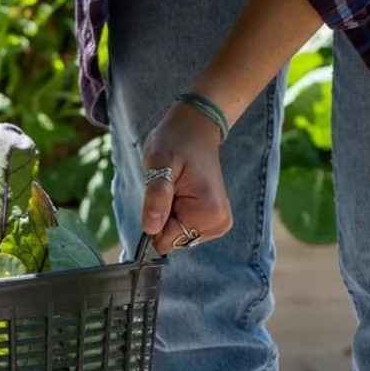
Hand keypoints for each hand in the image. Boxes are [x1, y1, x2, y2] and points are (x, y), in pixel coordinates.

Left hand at [140, 102, 232, 254]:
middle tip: (171, 189)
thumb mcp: (160, 164)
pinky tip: (183, 192)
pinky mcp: (214, 221)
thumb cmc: (176, 141)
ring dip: (171, 214)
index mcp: (209, 213)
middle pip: (174, 241)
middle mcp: (218, 223)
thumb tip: (150, 229)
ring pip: (178, 236)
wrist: (196, 129)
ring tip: (178, 187)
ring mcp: (218, 224)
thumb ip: (156, 198)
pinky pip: (184, 230)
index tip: (162, 195)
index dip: (156, 220)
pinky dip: (178, 214)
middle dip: (165, 217)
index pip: (167, 241)